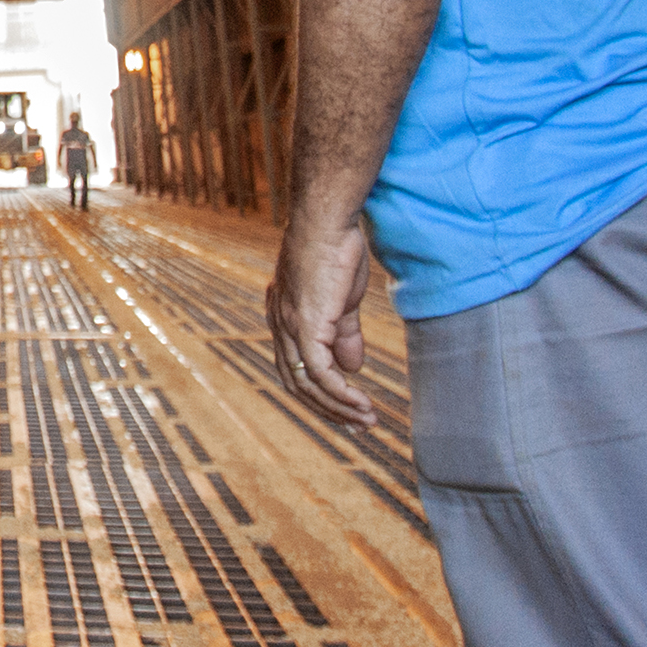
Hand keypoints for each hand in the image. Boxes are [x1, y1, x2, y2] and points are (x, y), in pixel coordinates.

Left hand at [266, 220, 377, 430]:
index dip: (319, 393)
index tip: (346, 411)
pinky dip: (339, 393)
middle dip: (328, 409)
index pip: (294, 367)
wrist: (328, 221)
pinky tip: (360, 403)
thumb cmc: (335, 251)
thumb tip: (352, 368)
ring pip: (307, 383)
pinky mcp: (305, 324)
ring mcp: (289, 325)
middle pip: (296, 382)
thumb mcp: (341, 300)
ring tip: (366, 419)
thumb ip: (343, 334)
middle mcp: (279, 325)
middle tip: (358, 424)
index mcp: (283, 318)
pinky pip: (318, 372)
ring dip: (338, 407)